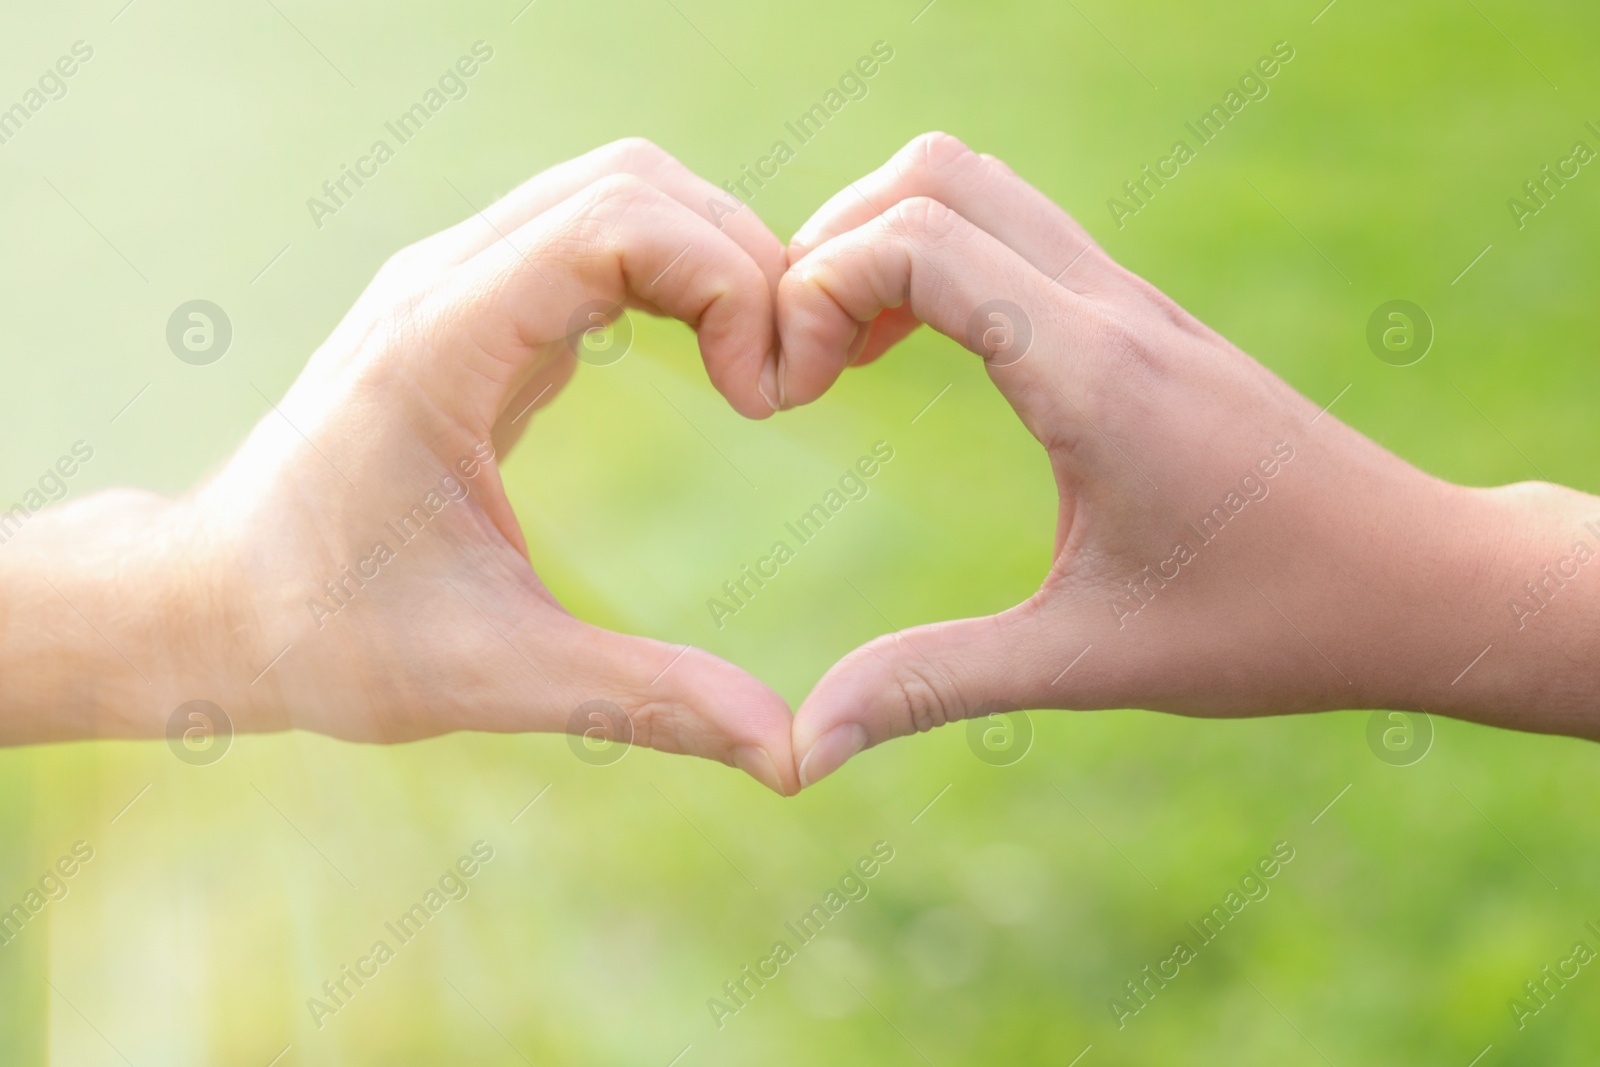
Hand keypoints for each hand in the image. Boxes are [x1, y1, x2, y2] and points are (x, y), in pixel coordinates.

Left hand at [2, 140, 803, 793]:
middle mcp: (445, 284)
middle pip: (633, 182)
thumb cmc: (326, 638)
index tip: (766, 398)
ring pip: (617, 191)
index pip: (617, 221)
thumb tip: (790, 753)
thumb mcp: (495, 676)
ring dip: (711, 256)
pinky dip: (673, 270)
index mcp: (441, 346)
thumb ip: (646, 700)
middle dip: (741, 258)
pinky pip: (593, 236)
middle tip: (785, 379)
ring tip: (757, 367)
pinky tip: (709, 360)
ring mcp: (454, 284)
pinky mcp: (472, 309)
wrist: (207, 605)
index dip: (727, 282)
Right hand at [778, 132, 1595, 786]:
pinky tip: (916, 356)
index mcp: (1091, 374)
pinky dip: (936, 258)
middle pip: (935, 176)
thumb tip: (798, 750)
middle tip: (800, 364)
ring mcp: (1132, 299)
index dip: (816, 292)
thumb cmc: (1273, 621)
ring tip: (843, 356)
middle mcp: (1110, 309)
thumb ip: (933, 686)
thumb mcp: (1090, 662)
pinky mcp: (1141, 316)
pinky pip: (1015, 229)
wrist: (1419, 580)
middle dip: (831, 247)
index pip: (919, 241)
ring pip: (976, 185)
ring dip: (884, 243)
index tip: (790, 398)